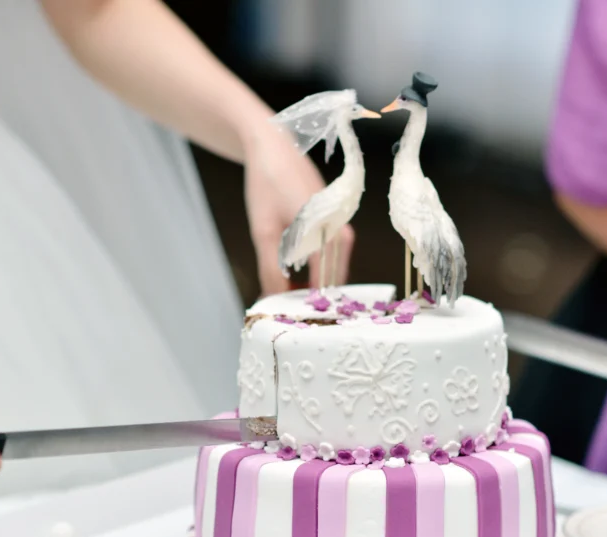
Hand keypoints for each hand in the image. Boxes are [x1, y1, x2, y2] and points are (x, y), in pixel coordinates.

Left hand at [243, 126, 354, 295]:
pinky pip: (329, 256)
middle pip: (331, 280)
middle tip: (283, 312)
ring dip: (310, 284)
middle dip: (308, 298)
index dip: (304, 306)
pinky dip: (312, 269)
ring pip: (330, 270)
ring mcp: (342, 227)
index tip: (286, 319)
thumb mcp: (264, 232)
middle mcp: (342, 231)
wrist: (273, 146)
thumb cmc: (266, 184)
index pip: (322, 284)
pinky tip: (291, 277)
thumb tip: (272, 303)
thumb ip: (270, 270)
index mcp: (327, 233)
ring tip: (284, 297)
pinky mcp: (337, 223)